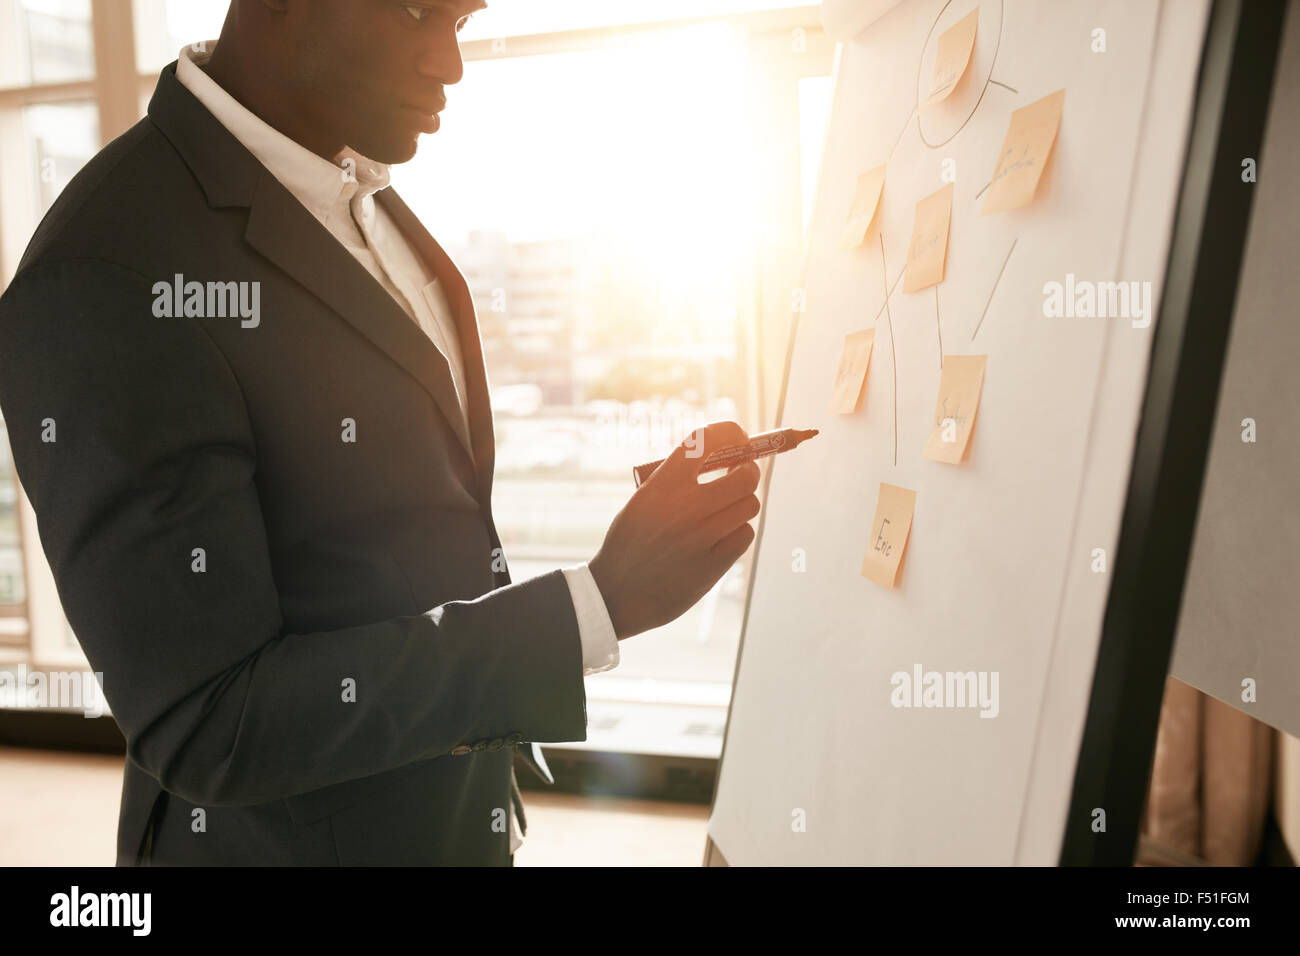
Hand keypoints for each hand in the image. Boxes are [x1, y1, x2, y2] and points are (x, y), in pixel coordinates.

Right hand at [588, 420, 761, 639]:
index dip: (731, 433)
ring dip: (741, 504)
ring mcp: (701, 537)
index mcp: (662, 485)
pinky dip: (737, 533)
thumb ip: (675, 478)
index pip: (708, 441)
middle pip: (745, 475)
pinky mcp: (713, 565)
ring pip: (749, 505)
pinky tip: (720, 537)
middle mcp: (684, 507)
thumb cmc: (630, 543)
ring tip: (724, 510)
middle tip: (739, 475)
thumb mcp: (642, 500)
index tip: (739, 438)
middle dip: (747, 472)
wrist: (616, 594)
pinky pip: (744, 535)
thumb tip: (720, 457)